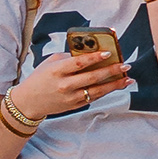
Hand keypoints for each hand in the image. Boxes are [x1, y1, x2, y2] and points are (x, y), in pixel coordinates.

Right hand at [13, 43, 131, 117]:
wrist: (29, 101)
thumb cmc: (41, 77)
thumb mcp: (50, 63)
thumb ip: (69, 57)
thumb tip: (91, 52)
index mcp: (57, 71)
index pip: (78, 63)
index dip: (94, 58)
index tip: (109, 53)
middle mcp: (64, 85)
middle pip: (92, 78)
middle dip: (111, 71)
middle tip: (125, 65)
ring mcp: (70, 97)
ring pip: (97, 90)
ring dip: (115, 84)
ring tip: (128, 78)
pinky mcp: (74, 105)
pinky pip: (93, 97)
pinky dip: (107, 91)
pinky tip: (117, 85)